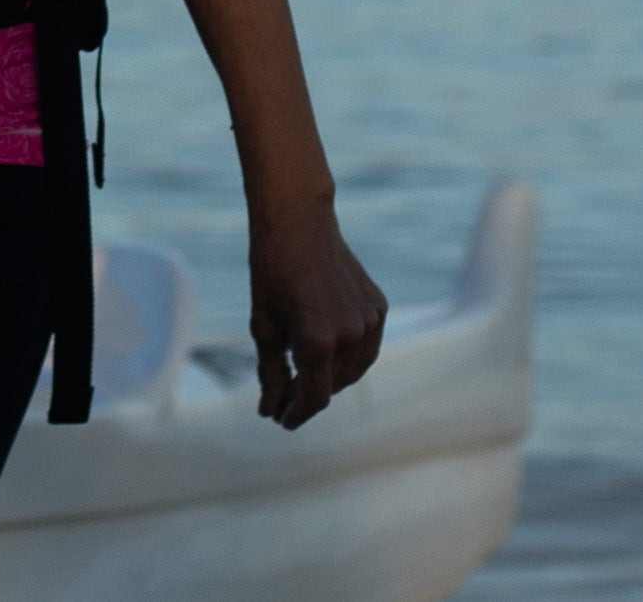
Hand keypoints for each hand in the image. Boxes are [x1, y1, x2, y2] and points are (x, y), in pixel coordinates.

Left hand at [247, 202, 386, 428]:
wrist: (298, 222)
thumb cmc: (272, 271)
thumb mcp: (264, 325)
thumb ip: (271, 373)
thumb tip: (269, 412)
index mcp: (317, 342)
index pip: (313, 398)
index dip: (295, 414)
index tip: (280, 421)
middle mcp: (350, 336)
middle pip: (332, 387)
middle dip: (307, 397)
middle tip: (283, 400)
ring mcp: (369, 323)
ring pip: (352, 371)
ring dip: (329, 379)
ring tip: (302, 375)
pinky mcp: (379, 309)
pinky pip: (366, 348)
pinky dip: (348, 357)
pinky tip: (326, 352)